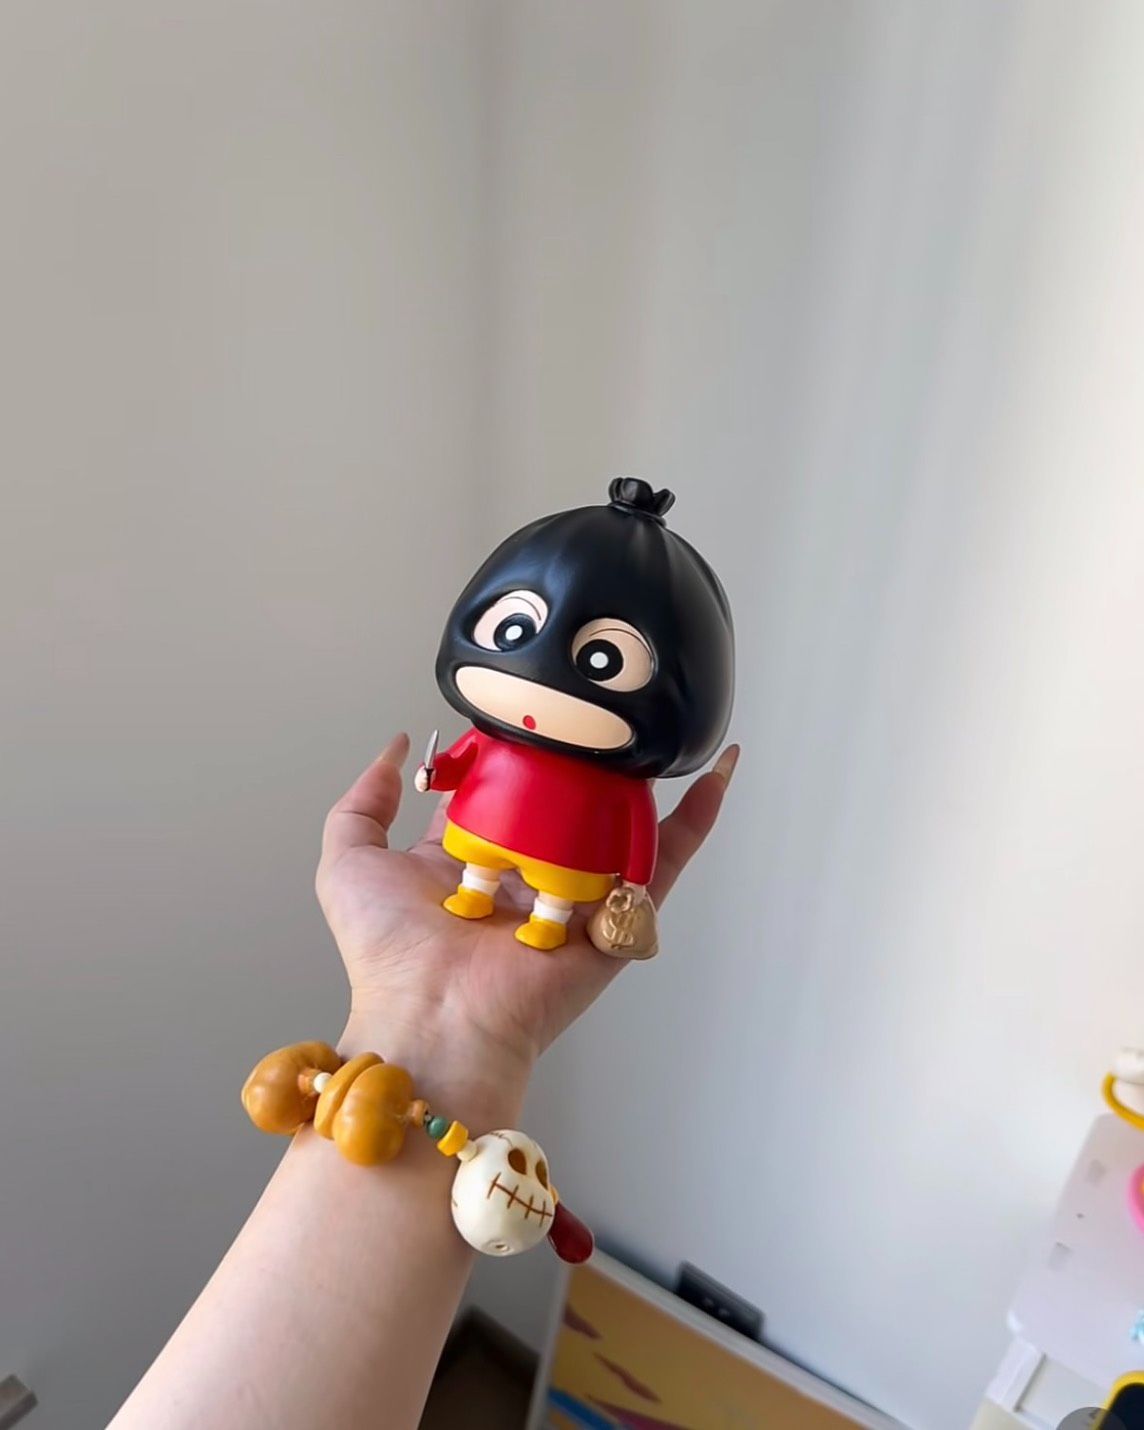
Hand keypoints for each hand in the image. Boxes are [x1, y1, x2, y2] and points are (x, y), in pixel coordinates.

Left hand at [316, 734, 737, 1121]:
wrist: (433, 1018)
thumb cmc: (388, 953)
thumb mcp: (348, 861)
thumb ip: (363, 802)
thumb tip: (398, 746)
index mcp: (469, 862)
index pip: (502, 793)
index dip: (512, 752)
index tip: (524, 709)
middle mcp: (526, 876)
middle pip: (566, 803)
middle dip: (579, 760)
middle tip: (590, 712)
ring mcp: (576, 895)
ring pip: (621, 825)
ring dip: (643, 780)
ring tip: (656, 727)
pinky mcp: (616, 916)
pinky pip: (666, 861)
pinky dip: (696, 819)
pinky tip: (717, 772)